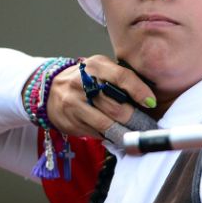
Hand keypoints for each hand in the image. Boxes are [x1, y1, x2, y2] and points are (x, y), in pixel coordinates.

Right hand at [42, 55, 156, 136]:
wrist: (50, 89)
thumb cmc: (85, 78)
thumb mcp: (101, 68)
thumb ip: (121, 77)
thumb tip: (148, 97)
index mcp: (95, 66)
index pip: (121, 77)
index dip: (139, 91)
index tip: (151, 102)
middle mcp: (82, 83)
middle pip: (116, 107)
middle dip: (135, 119)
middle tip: (148, 125)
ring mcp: (74, 104)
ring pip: (106, 124)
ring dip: (125, 132)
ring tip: (137, 134)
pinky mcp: (70, 121)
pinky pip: (96, 133)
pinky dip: (110, 136)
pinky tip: (119, 136)